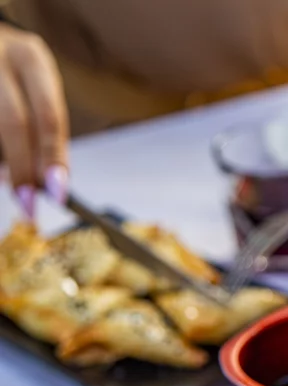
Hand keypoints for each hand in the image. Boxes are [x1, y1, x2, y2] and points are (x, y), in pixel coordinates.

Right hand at [0, 23, 68, 217]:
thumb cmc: (8, 71)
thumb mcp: (31, 85)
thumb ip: (39, 127)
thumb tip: (44, 181)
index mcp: (31, 57)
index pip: (49, 115)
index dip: (54, 157)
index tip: (58, 192)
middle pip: (14, 122)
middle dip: (23, 168)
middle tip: (29, 203)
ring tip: (5, 179)